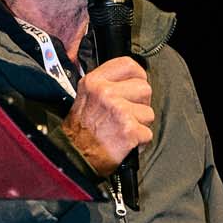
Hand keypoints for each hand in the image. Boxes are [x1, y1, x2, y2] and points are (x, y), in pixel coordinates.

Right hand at [60, 56, 153, 175]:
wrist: (74, 157)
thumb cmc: (79, 132)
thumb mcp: (84, 97)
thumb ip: (105, 84)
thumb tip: (129, 80)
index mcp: (94, 82)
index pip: (128, 65)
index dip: (138, 76)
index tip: (136, 84)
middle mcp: (106, 93)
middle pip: (144, 88)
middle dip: (140, 104)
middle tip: (127, 114)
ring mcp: (119, 111)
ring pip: (148, 112)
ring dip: (140, 124)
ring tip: (123, 129)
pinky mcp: (129, 130)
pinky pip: (147, 133)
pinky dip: (139, 142)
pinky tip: (125, 141)